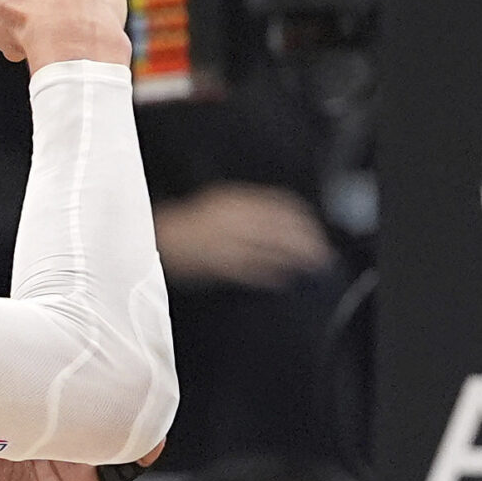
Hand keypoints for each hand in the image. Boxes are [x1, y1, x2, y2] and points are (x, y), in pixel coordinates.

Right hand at [153, 184, 330, 288]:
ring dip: (295, 258)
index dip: (304, 219)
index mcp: (237, 201)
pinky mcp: (218, 264)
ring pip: (271, 249)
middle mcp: (235, 219)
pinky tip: (285, 279)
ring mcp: (227, 242)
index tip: (317, 228)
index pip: (282, 206)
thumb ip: (252, 206)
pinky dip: (270, 274)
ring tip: (313, 266)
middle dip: (307, 240)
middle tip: (323, 251)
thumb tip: (286, 215)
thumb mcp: (224, 202)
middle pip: (282, 228)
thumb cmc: (193, 221)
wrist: (158, 238)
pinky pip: (250, 270)